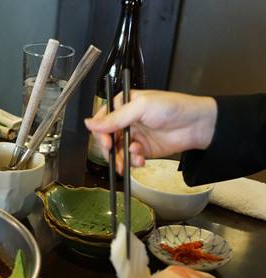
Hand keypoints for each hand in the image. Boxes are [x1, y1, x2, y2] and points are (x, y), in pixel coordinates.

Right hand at [84, 90, 217, 172]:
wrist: (196, 125)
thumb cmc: (173, 108)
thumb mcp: (141, 108)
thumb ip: (115, 118)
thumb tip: (89, 123)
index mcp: (123, 104)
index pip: (102, 120)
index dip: (100, 133)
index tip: (106, 142)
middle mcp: (126, 120)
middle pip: (107, 138)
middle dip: (110, 149)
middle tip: (115, 155)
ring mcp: (133, 135)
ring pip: (117, 151)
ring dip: (120, 159)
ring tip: (128, 163)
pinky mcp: (141, 149)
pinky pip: (129, 158)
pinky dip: (132, 162)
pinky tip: (140, 160)